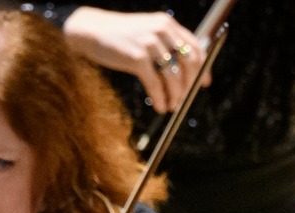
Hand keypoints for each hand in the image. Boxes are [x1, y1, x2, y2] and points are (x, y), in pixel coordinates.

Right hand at [63, 7, 208, 112]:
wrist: (91, 31)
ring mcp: (149, 43)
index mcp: (167, 24)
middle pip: (188, 62)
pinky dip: (161, 98)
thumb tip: (184, 72)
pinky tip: (161, 106)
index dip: (202, 68)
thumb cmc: (119, 37)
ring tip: (172, 105)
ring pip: (173, 76)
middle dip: (189, 85)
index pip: (194, 46)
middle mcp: (161, 30)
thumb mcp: (146, 33)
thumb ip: (165, 45)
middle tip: (185, 99)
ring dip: (175, 95)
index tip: (203, 84)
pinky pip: (155, 84)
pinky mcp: (137, 57)